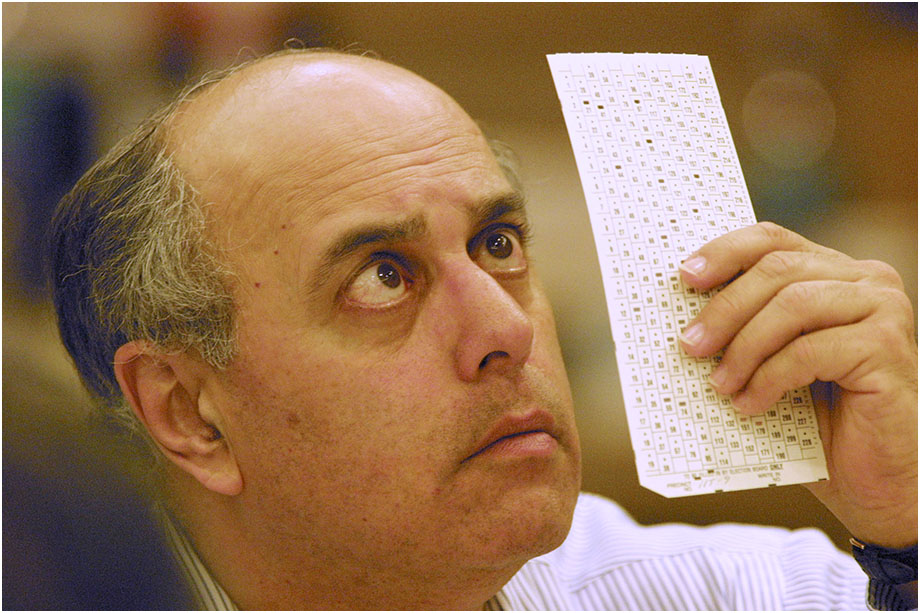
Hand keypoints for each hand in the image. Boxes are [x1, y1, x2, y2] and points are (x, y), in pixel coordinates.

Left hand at [678, 222, 916, 547]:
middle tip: (690, 346)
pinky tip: (750, 404)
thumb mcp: (773, 361)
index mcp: (834, 272)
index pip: (772, 240)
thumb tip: (685, 319)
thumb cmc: (819, 419)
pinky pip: (810, 350)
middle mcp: (865, 280)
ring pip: (792, 305)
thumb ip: (745, 329)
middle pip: (777, 270)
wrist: (875, 478)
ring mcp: (883, 310)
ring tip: (719, 385)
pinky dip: (769, 378)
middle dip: (724, 309)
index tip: (686, 277)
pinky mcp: (887, 348)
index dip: (725, 252)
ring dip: (744, 347)